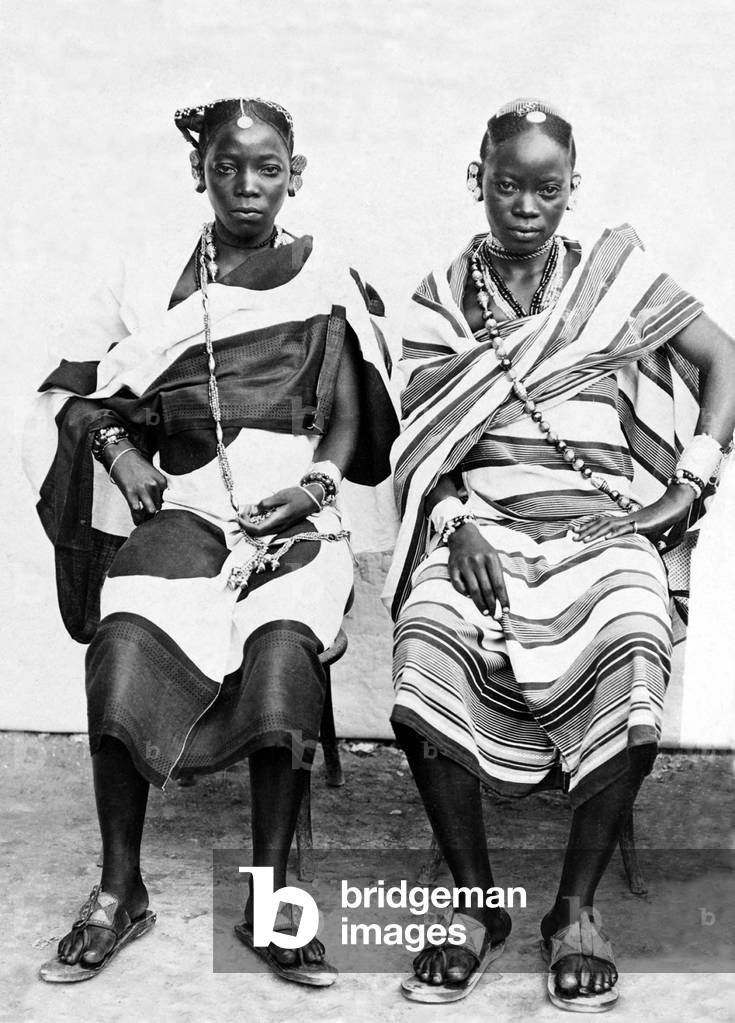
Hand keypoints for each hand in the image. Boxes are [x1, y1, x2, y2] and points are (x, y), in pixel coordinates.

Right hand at [106, 444, 166, 524]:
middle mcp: (153, 485)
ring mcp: (141, 489)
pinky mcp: (130, 493)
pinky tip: (138, 521)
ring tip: (145, 519)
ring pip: (150, 510)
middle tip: (150, 514)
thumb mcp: (153, 474)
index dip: (161, 503)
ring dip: (148, 516)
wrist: (121, 456)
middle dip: (154, 510)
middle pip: (159, 505)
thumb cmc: (137, 466)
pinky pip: (136, 510)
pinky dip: (137, 517)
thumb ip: (157, 487)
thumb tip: (160, 504)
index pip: (166, 498)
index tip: (156, 508)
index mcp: (161, 480)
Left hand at [237, 486, 317, 536]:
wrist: (312, 498)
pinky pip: (267, 528)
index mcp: (278, 520)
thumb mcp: (280, 496)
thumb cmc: (297, 495)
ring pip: (262, 531)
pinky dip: (258, 522)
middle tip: (243, 511)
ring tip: (248, 511)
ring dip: (252, 523)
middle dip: (247, 524)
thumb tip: (253, 511)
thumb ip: (265, 504)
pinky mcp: (282, 525)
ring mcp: (281, 527)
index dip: (246, 525)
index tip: (239, 517)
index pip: (257, 530)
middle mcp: (279, 527)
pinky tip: (256, 513)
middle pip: (258, 533)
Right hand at [447, 522, 509, 618]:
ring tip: (485, 612)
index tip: (507, 610)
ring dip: (480, 603)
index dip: (503, 599)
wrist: (463, 535)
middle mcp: (477, 561)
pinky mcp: (452, 567)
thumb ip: (497, 575)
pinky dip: (464, 593)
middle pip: (486, 589)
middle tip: (495, 615)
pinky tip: (469, 597)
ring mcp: (464, 564)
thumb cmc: (482, 549)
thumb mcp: (494, 557)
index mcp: (491, 558)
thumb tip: (500, 598)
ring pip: (473, 589)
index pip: (499, 584)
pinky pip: (458, 585)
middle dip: (492, 604)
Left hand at [570, 486, 695, 543]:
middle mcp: (624, 519)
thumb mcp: (647, 532)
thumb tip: (635, 546)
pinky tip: (606, 538)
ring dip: (596, 533)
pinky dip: (615, 533)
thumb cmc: (660, 520)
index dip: (589, 527)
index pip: (602, 523)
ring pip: (609, 526)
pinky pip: (626, 528)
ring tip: (584, 540)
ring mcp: (631, 520)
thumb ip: (640, 538)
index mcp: (623, 521)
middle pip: (601, 524)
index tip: (576, 532)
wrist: (672, 507)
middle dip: (586, 531)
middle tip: (572, 537)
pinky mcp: (640, 524)